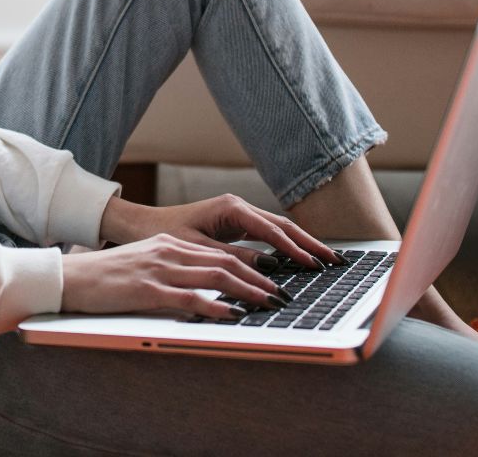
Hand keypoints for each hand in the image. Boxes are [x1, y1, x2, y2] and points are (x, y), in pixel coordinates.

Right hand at [60, 233, 291, 316]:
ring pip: (215, 276)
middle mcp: (168, 251)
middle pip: (225, 262)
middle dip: (259, 279)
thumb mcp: (143, 266)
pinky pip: (189, 297)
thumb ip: (171, 272)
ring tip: (269, 304)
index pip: (219, 253)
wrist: (69, 278)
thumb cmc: (104, 277)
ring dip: (247, 291)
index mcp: (169, 244)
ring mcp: (159, 269)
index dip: (250, 266)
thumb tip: (202, 290)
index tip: (271, 280)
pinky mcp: (147, 290)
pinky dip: (216, 305)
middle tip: (282, 295)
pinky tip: (233, 314)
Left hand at [102, 192, 342, 272]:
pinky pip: (268, 235)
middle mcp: (238, 207)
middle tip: (335, 261)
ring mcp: (239, 214)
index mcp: (231, 208)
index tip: (314, 265)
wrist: (142, 226)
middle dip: (310, 244)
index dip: (295, 250)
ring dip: (302, 245)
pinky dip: (286, 247)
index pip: (272, 231)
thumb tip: (268, 269)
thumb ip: (232, 258)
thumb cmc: (164, 235)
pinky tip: (301, 260)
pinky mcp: (236, 224)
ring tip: (326, 261)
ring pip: (278, 230)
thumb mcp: (197, 250)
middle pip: (283, 226)